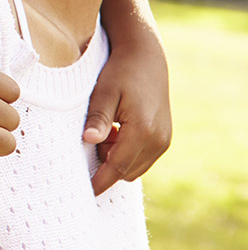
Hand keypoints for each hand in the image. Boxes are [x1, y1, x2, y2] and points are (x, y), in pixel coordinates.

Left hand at [83, 37, 171, 194]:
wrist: (147, 58)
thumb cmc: (120, 73)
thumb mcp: (103, 93)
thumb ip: (98, 119)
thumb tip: (89, 141)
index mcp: (143, 131)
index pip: (117, 167)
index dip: (100, 181)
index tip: (85, 192)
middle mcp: (158, 141)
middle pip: (126, 172)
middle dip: (106, 164)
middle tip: (92, 136)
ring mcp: (164, 141)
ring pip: (135, 168)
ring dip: (116, 158)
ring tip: (106, 130)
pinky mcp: (164, 138)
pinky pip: (142, 158)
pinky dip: (126, 152)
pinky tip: (116, 130)